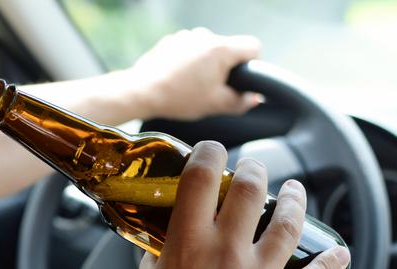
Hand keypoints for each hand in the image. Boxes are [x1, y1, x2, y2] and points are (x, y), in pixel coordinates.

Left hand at [126, 28, 261, 120]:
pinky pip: (190, 49)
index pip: (253, 46)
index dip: (253, 64)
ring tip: (192, 86)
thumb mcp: (215, 105)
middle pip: (229, 49)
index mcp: (221, 49)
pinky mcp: (172, 40)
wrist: (142, 91)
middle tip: (213, 89)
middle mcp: (206, 36)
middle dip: (226, 68)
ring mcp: (187, 36)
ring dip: (206, 65)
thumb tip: (254, 98)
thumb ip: (241, 102)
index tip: (242, 79)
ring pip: (208, 50)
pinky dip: (189, 62)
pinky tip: (178, 79)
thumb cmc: (179, 98)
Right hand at [131, 141, 350, 268]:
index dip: (208, 152)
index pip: (200, 179)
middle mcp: (225, 254)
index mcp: (186, 248)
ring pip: (287, 223)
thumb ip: (154, 263)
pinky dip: (331, 263)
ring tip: (295, 190)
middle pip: (250, 190)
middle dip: (254, 169)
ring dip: (295, 199)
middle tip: (252, 167)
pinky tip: (339, 254)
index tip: (210, 150)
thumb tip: (156, 246)